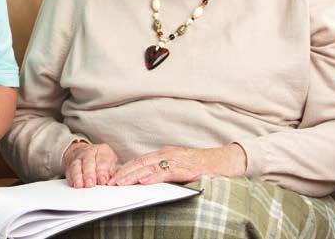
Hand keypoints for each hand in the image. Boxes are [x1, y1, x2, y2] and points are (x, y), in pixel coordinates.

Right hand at [62, 142, 117, 187]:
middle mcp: (89, 152)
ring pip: (76, 165)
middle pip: (88, 161)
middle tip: (91, 184)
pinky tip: (74, 184)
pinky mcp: (70, 166)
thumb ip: (114, 172)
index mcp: (103, 150)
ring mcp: (78, 158)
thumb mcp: (112, 163)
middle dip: (89, 173)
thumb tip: (115, 182)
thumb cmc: (102, 161)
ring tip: (80, 186)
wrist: (86, 154)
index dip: (102, 171)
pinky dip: (71, 179)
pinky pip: (69, 171)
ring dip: (78, 177)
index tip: (103, 181)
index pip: (103, 160)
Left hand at [108, 144, 246, 185]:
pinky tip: (144, 180)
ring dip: (133, 175)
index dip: (125, 168)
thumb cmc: (202, 166)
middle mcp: (168, 153)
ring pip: (149, 166)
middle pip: (140, 162)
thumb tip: (147, 180)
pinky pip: (166, 172)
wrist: (224, 161)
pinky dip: (153, 176)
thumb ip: (164, 171)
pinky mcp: (185, 167)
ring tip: (120, 182)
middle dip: (124, 172)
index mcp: (165, 153)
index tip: (112, 177)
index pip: (140, 160)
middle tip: (110, 182)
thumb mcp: (179, 167)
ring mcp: (176, 159)